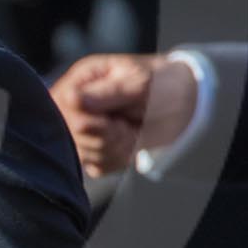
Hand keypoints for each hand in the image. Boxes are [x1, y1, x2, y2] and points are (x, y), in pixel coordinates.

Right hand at [49, 53, 197, 177]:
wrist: (179, 102)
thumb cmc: (160, 85)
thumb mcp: (140, 84)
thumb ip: (108, 93)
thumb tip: (71, 98)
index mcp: (80, 80)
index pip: (68, 106)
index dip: (94, 120)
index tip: (120, 119)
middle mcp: (72, 104)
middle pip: (75, 134)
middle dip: (110, 136)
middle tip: (130, 125)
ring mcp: (77, 129)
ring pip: (86, 154)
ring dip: (118, 148)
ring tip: (132, 132)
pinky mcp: (89, 151)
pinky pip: (96, 167)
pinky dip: (119, 160)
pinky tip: (128, 144)